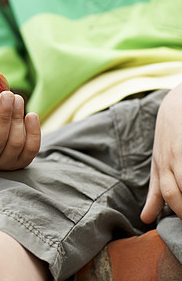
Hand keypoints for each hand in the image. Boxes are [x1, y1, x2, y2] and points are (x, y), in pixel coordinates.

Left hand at [141, 86, 181, 222]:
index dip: (178, 212)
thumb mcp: (158, 165)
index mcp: (160, 168)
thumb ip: (154, 193)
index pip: (167, 194)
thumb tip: (144, 218)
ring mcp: (179, 151)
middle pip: (176, 190)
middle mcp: (169, 160)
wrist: (175, 105)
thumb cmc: (169, 140)